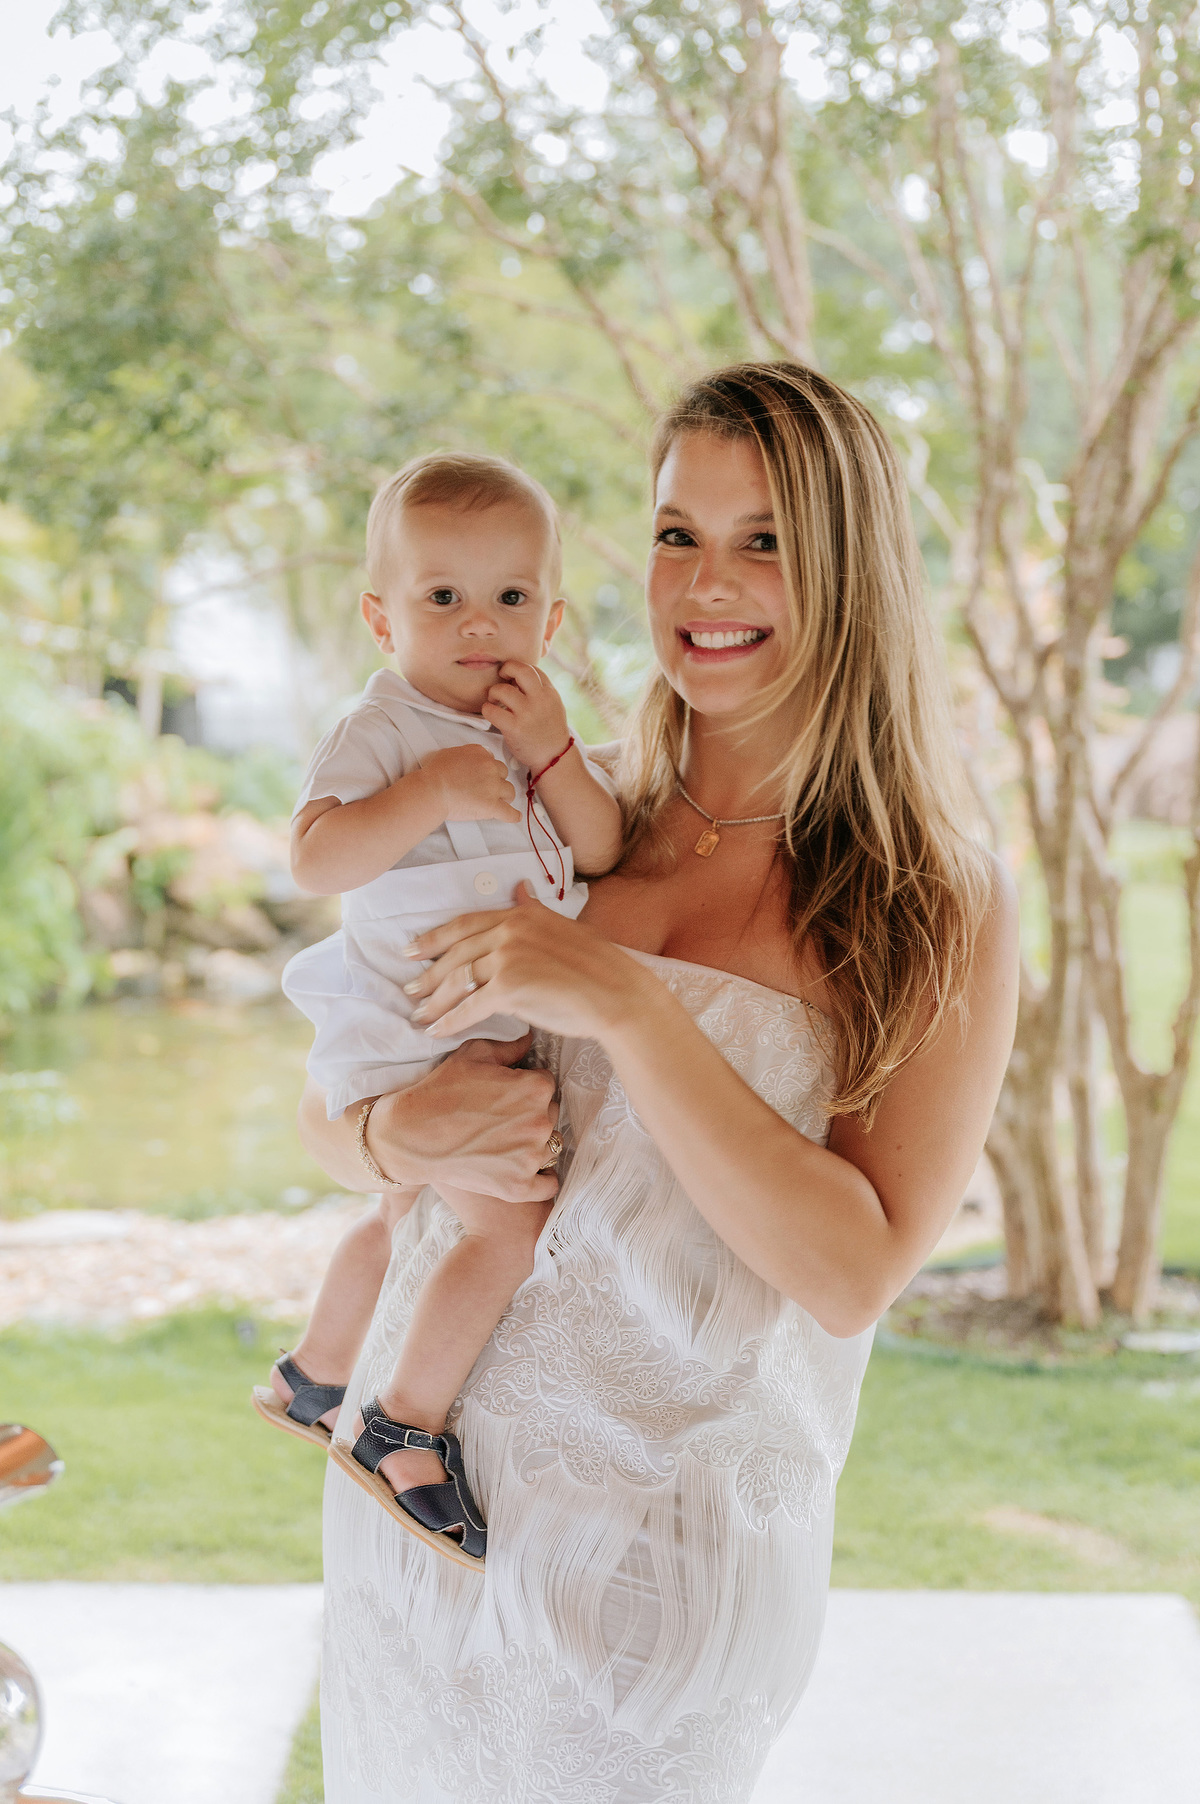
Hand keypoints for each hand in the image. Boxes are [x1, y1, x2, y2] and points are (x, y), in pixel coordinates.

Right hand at [370, 1034, 560, 1201]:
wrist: (409, 1134)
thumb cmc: (440, 1090)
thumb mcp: (473, 1054)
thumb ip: (509, 1046)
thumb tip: (530, 1038)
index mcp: (535, 1088)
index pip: (546, 1084)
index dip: (526, 1085)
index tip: (506, 1093)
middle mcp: (539, 1122)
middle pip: (550, 1114)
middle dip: (531, 1112)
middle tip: (500, 1117)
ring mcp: (530, 1157)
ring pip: (549, 1146)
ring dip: (534, 1143)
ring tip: (503, 1140)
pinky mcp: (518, 1187)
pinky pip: (548, 1185)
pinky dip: (540, 1179)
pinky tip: (525, 1169)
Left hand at [402, 885, 653, 1043]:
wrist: (617, 994)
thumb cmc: (597, 967)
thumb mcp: (563, 927)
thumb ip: (534, 910)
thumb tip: (519, 889)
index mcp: (521, 915)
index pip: (465, 924)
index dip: (434, 938)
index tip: (412, 950)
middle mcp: (510, 931)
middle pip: (455, 954)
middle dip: (427, 974)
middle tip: (409, 989)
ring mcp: (507, 958)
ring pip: (457, 982)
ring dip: (434, 1001)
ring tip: (420, 1015)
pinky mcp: (508, 988)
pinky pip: (468, 1008)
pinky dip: (449, 1022)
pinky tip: (437, 1032)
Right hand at [420, 742, 518, 823]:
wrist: (432, 791)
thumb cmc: (435, 774)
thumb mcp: (449, 753)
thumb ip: (465, 754)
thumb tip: (469, 760)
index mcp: (480, 754)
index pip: (492, 761)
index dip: (489, 771)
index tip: (485, 777)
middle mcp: (489, 767)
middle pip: (503, 775)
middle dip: (497, 782)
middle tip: (489, 790)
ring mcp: (492, 787)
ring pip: (509, 791)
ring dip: (504, 796)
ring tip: (499, 802)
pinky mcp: (492, 805)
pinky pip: (509, 812)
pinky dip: (512, 815)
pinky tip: (515, 817)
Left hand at [481, 662, 570, 772]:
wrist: (554, 757)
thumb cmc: (549, 730)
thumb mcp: (553, 704)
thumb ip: (540, 689)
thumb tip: (518, 676)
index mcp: (549, 692)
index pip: (531, 668)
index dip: (517, 669)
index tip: (512, 678)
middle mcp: (539, 700)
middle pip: (519, 670)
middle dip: (506, 669)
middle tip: (501, 679)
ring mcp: (527, 714)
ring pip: (501, 690)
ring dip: (493, 693)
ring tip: (495, 701)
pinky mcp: (514, 728)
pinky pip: (492, 710)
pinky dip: (487, 709)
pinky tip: (491, 713)